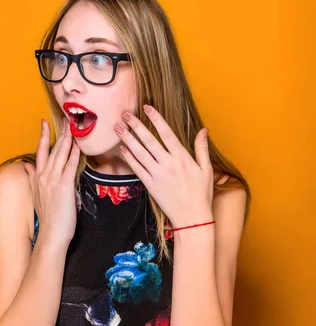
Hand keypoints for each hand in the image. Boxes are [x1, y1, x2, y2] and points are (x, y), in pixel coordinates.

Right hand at [24, 118, 80, 247]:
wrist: (51, 234)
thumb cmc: (48, 218)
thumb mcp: (36, 196)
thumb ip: (31, 179)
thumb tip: (25, 166)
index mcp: (37, 178)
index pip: (40, 152)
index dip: (43, 136)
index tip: (44, 123)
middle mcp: (43, 176)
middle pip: (52, 149)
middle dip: (60, 133)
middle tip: (66, 119)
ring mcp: (53, 181)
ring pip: (60, 154)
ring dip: (67, 139)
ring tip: (73, 127)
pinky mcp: (64, 187)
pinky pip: (70, 166)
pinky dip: (74, 155)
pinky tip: (78, 146)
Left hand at [114, 106, 213, 227]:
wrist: (192, 218)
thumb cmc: (201, 194)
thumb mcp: (206, 170)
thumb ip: (202, 149)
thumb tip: (203, 130)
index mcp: (182, 158)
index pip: (167, 133)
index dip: (156, 119)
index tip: (147, 107)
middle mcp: (168, 164)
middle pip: (149, 140)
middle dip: (136, 126)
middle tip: (125, 114)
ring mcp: (157, 175)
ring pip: (139, 153)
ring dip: (127, 139)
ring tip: (118, 128)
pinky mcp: (150, 185)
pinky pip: (137, 169)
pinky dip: (129, 158)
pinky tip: (122, 149)